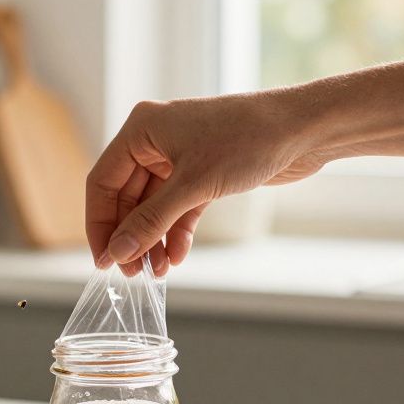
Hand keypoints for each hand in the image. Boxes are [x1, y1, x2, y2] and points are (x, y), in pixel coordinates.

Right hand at [86, 91, 328, 270]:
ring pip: (153, 208)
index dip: (99, 224)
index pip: (103, 182)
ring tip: (157, 272)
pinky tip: (177, 257)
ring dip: (153, 240)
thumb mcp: (193, 185)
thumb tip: (119, 253)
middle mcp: (156, 141)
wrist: (303, 130)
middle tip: (132, 273)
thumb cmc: (249, 139)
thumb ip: (151, 221)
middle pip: (126, 199)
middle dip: (130, 238)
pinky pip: (178, 209)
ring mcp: (180, 158)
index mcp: (142, 129)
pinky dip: (176, 233)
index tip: (104, 261)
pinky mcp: (203, 174)